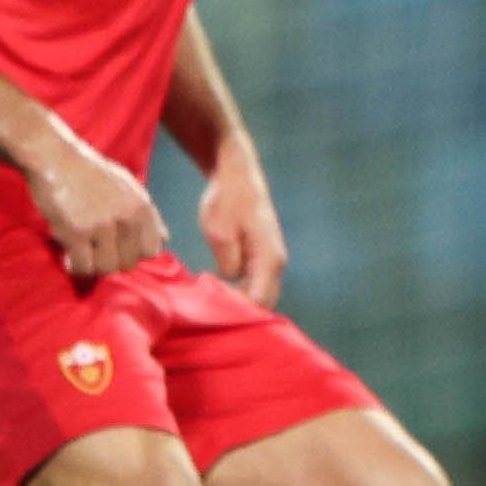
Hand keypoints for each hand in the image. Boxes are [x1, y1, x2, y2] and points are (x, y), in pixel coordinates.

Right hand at [21, 127, 173, 284]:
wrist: (55, 158)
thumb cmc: (89, 172)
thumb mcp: (128, 186)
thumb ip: (146, 213)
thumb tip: (165, 239)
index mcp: (142, 206)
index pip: (152, 250)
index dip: (134, 254)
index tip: (117, 248)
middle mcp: (127, 217)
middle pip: (129, 263)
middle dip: (111, 261)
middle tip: (95, 252)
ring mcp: (103, 226)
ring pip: (107, 268)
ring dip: (93, 266)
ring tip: (82, 254)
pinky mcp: (77, 233)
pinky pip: (84, 267)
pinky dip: (75, 267)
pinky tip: (69, 257)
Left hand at [199, 147, 290, 310]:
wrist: (236, 174)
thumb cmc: (227, 200)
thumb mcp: (219, 230)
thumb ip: (228, 261)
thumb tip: (230, 280)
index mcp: (269, 258)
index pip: (260, 301)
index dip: (237, 311)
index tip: (210, 310)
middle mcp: (276, 262)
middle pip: (264, 301)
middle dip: (240, 311)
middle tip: (208, 311)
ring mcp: (271, 259)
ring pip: (261, 293)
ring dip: (239, 300)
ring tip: (210, 302)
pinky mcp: (262, 255)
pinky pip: (256, 283)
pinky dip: (239, 290)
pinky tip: (216, 289)